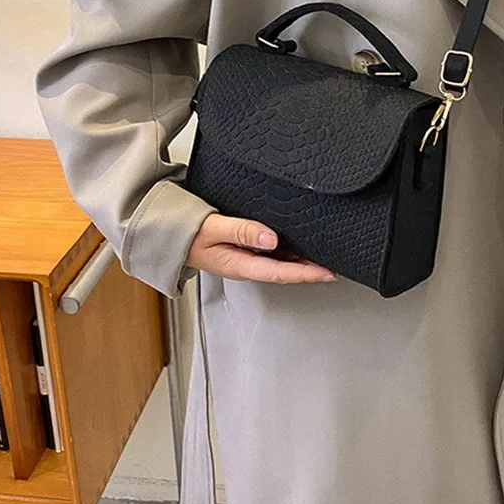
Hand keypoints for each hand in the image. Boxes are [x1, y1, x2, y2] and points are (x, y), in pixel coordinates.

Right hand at [186, 213, 338, 283]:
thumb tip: (272, 238)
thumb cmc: (188, 233)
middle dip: (310, 271)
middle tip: (334, 266)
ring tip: (323, 258)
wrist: (170, 235)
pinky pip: (271, 257)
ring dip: (301, 263)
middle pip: (285, 272)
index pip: (281, 273)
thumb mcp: (214, 229)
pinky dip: (288, 254)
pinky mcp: (243, 252)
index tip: (327, 272)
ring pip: (280, 265)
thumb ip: (242, 231)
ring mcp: (245, 260)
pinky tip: (298, 248)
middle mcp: (246, 265)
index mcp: (240, 265)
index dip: (306, 273)